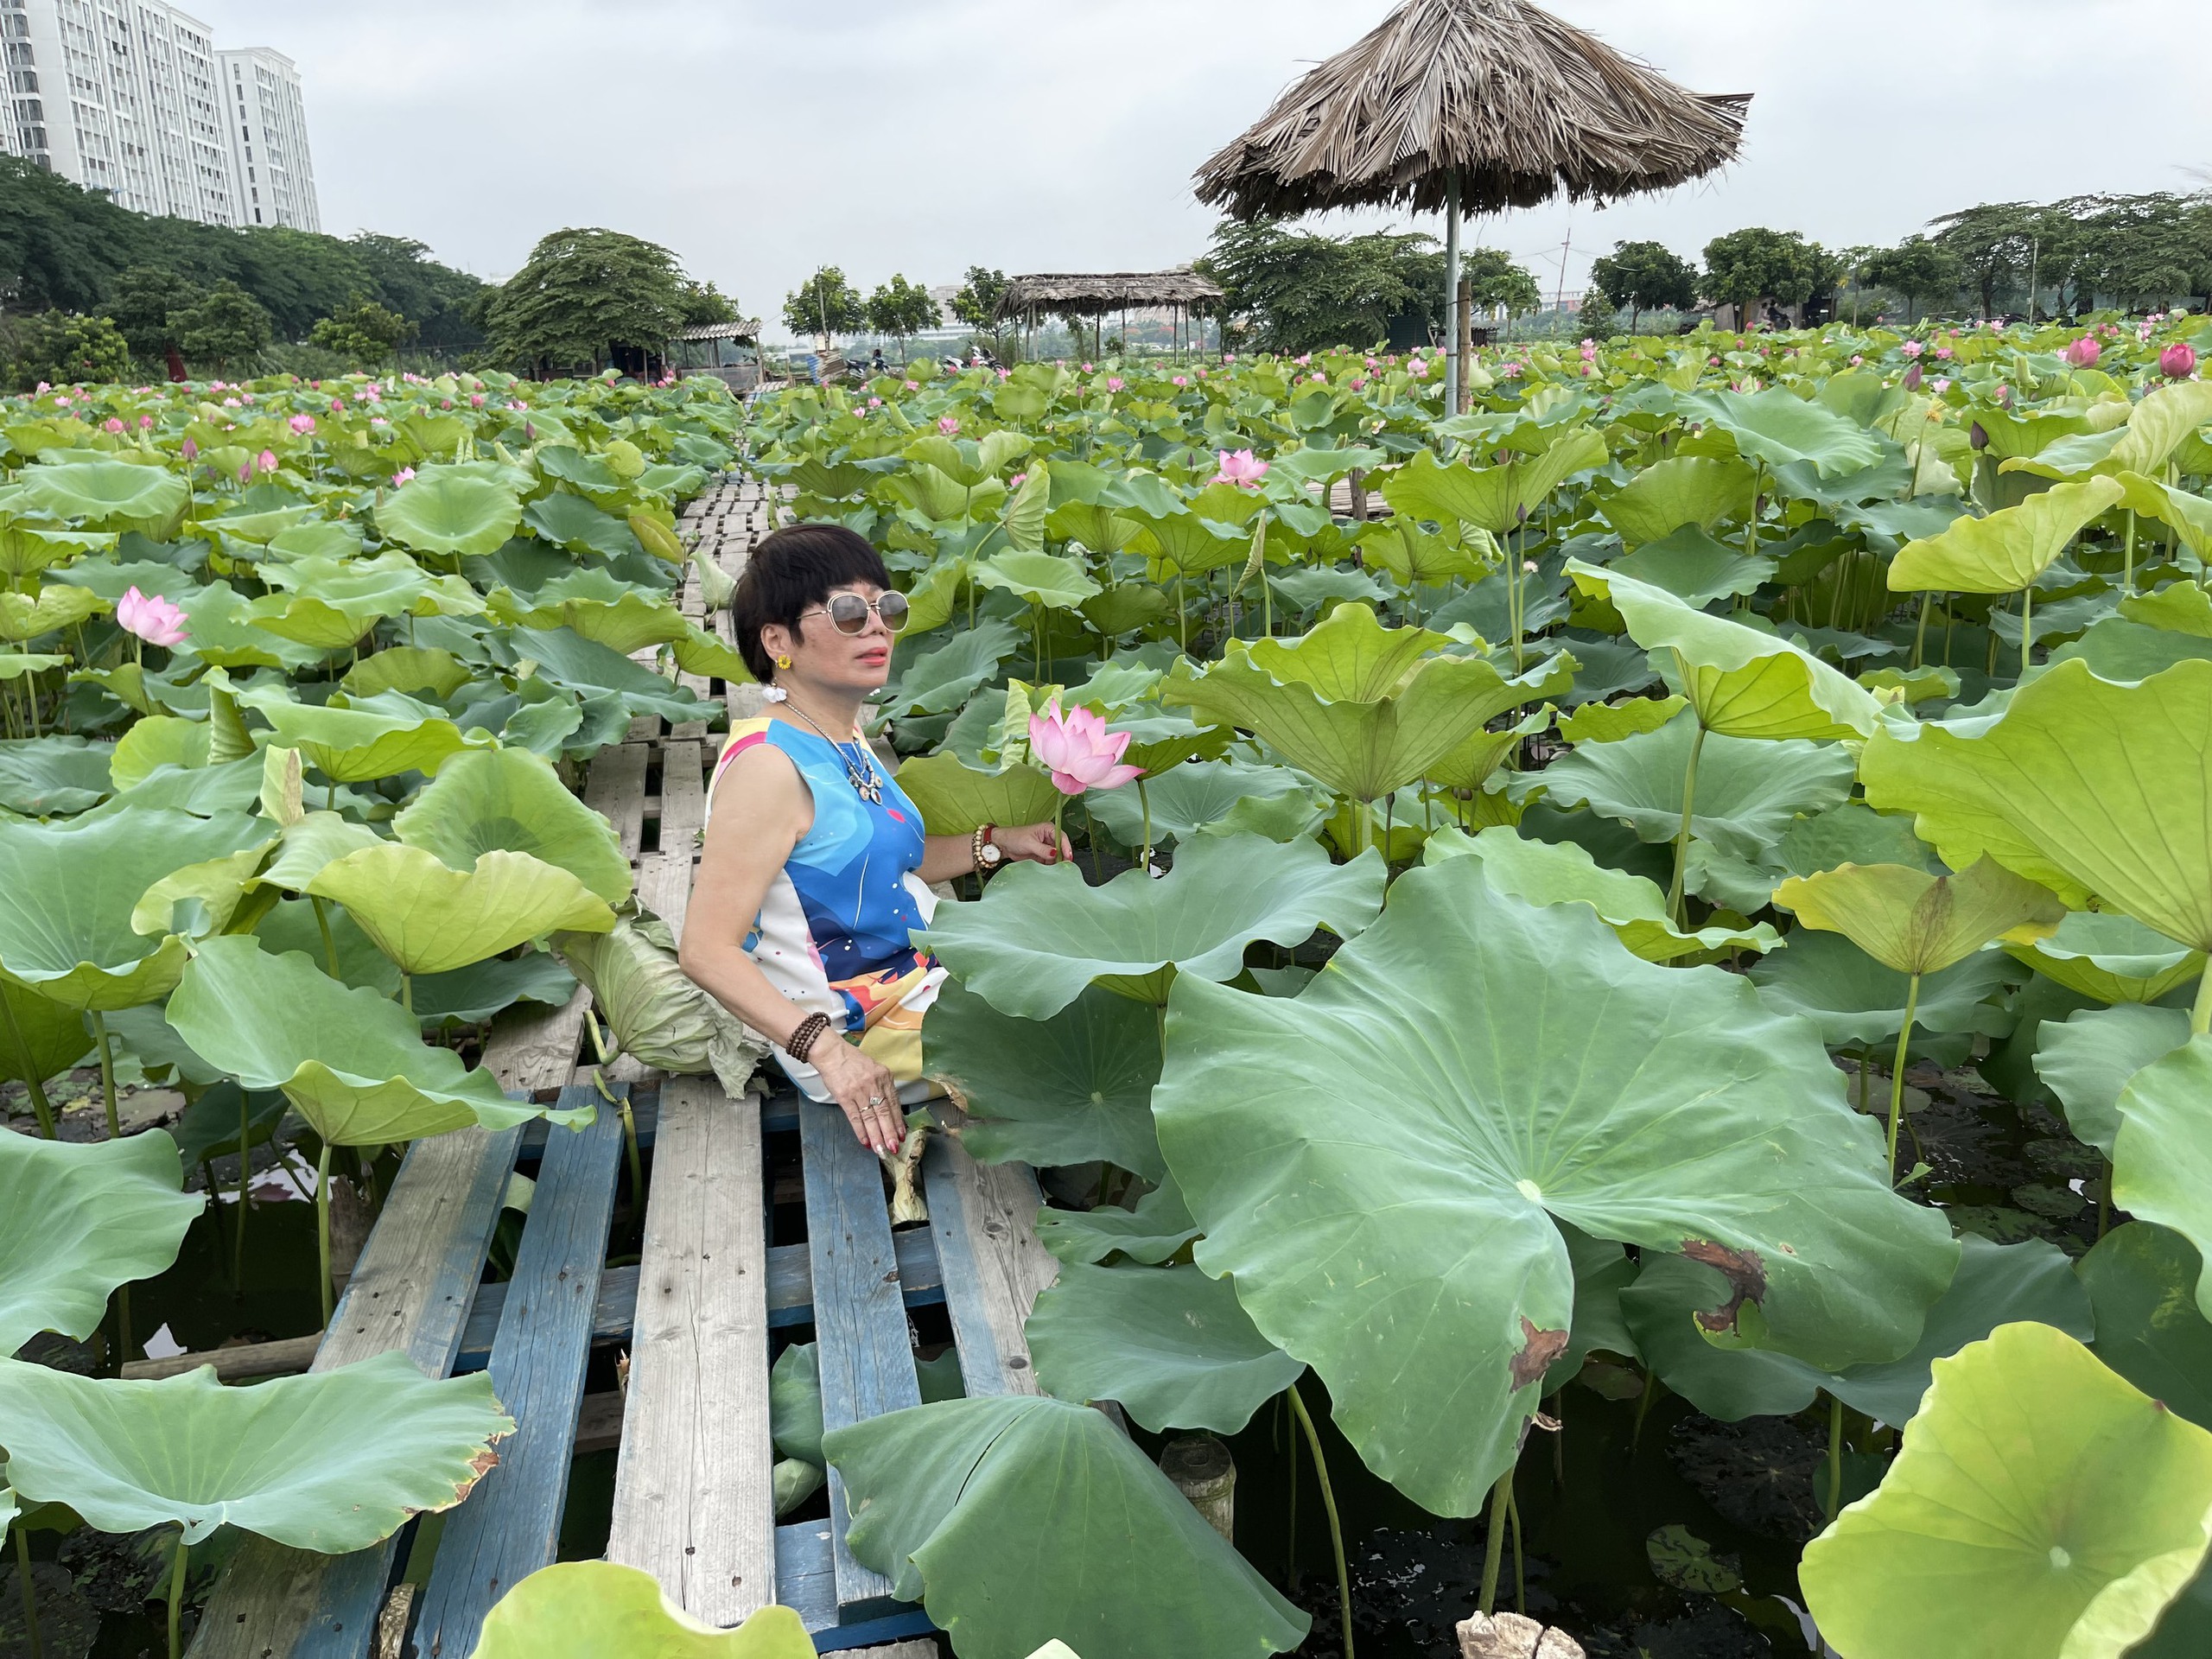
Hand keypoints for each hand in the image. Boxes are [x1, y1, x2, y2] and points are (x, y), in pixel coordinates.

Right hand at [812, 1037, 905, 1153]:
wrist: (832, 1053)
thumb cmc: (853, 1062)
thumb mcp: (874, 1070)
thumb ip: (882, 1088)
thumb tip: (889, 1112)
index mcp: (884, 1077)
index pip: (894, 1103)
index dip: (898, 1121)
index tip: (902, 1134)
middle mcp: (874, 1084)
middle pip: (884, 1113)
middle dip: (890, 1133)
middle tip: (894, 1147)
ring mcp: (859, 1091)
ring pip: (871, 1118)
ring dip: (877, 1136)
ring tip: (881, 1150)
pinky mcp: (844, 1097)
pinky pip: (855, 1118)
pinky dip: (861, 1131)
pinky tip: (865, 1141)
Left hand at [994, 822, 1073, 865]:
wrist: (1003, 845)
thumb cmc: (1014, 837)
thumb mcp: (1029, 843)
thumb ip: (1043, 849)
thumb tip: (1055, 853)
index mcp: (1048, 829)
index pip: (1061, 837)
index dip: (1066, 847)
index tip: (1068, 856)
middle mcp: (1049, 838)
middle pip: (1061, 848)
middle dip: (1063, 857)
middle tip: (1064, 866)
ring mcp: (1046, 847)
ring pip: (1057, 856)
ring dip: (1057, 863)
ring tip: (1058, 870)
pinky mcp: (1042, 856)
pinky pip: (1050, 862)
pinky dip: (1051, 867)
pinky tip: (1051, 871)